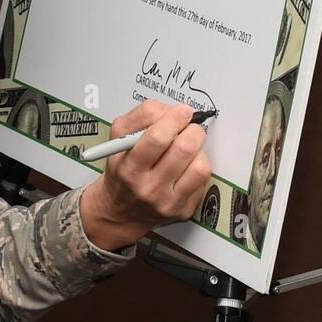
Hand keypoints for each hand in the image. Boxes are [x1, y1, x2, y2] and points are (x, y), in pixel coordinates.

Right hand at [80, 101, 212, 251]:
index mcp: (130, 168)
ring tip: (188, 148)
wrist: (120, 210)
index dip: (174, 119)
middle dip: (192, 130)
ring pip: (200, 165)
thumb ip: (140, 117)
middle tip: (189, 127)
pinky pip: (203, 180)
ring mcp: (168, 202)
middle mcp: (149, 188)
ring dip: (198, 149)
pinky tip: (187, 166)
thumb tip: (170, 110)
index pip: (157, 139)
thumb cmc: (122, 170)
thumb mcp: (118, 139)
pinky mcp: (183, 210)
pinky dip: (198, 166)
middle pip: (184, 149)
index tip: (182, 111)